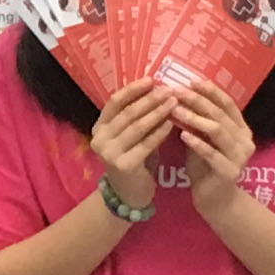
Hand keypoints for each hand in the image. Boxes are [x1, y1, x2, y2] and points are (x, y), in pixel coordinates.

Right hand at [85, 79, 176, 215]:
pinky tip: (172, 124)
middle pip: (128, 113)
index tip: (152, 79)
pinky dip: (159, 132)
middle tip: (170, 89)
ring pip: (137, 127)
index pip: (114, 101)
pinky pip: (146, 144)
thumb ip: (136, 116)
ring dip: (157, 112)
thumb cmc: (134, 159)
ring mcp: (110, 153)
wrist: (129, 194)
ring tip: (174, 103)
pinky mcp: (124, 165)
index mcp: (99, 127)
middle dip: (150, 99)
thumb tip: (157, 88)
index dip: (133, 89)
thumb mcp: (130, 136)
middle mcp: (100, 138)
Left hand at [166, 83, 255, 204]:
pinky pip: (212, 153)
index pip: (228, 103)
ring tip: (175, 110)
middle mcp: (245, 140)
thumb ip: (198, 120)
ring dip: (195, 118)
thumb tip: (178, 94)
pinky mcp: (230, 171)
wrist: (214, 200)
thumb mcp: (201, 138)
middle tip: (176, 92)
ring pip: (217, 130)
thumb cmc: (205, 166)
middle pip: (220, 114)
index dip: (210, 91)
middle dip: (197, 101)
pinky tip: (182, 135)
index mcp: (241, 128)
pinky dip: (197, 142)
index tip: (190, 80)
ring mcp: (240, 156)